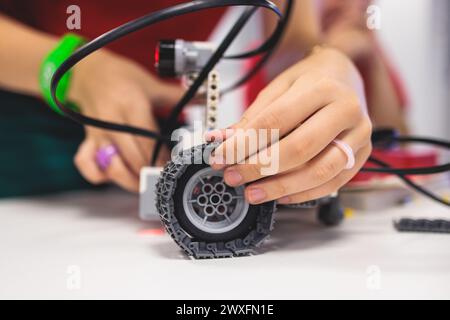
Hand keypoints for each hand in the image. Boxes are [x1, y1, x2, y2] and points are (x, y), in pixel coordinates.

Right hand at [69, 50, 182, 191]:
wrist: (89, 71)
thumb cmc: (121, 78)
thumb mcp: (151, 84)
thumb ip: (176, 96)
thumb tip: (201, 99)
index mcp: (131, 106)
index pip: (149, 142)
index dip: (162, 159)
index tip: (173, 167)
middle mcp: (112, 122)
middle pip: (133, 158)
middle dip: (150, 172)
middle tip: (162, 177)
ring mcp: (97, 134)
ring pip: (111, 167)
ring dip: (129, 180)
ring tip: (144, 181)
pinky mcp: (87, 140)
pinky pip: (87, 165)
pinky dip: (99, 175)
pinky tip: (113, 175)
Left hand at [207, 48, 371, 204]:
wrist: (344, 76)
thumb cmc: (310, 81)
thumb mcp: (278, 88)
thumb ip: (253, 117)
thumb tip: (224, 141)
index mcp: (322, 88)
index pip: (276, 121)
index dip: (244, 143)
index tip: (221, 157)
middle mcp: (345, 110)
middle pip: (299, 148)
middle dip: (260, 167)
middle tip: (234, 176)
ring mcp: (358, 135)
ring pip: (319, 171)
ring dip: (280, 187)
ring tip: (253, 192)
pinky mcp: (360, 155)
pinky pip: (332, 183)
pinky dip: (303, 193)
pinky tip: (280, 195)